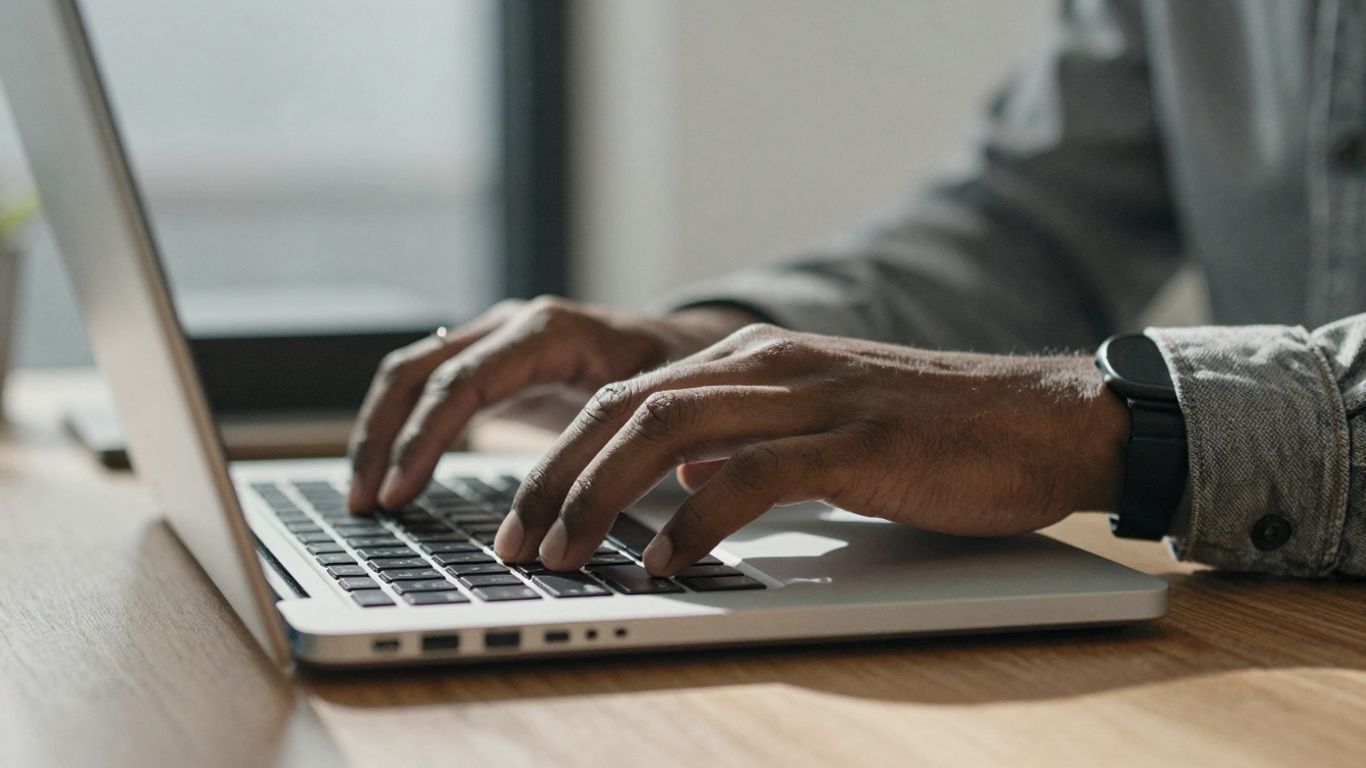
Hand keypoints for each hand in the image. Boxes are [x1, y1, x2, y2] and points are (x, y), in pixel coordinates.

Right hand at [346, 296, 759, 511]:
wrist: (688, 350)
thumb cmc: (681, 379)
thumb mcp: (659, 407)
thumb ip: (617, 445)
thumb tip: (581, 510)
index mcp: (550, 332)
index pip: (463, 382)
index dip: (425, 439)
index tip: (400, 493)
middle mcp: (513, 328)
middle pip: (417, 371)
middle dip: (383, 438)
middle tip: (367, 504)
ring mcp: (496, 343)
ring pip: (410, 377)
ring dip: (379, 436)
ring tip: (364, 500)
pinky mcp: (491, 368)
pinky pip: (426, 391)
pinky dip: (401, 433)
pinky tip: (391, 481)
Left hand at [494, 324, 1128, 574]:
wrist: (1043, 418)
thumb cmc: (934, 434)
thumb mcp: (822, 429)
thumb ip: (748, 444)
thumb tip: (681, 483)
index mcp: (757, 359)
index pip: (630, 396)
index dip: (563, 455)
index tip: (524, 514)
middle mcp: (772, 365)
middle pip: (630, 407)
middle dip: (558, 475)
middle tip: (518, 540)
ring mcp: (815, 398)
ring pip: (673, 430)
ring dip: (603, 495)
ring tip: (566, 553)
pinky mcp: (859, 443)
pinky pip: (753, 475)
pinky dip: (696, 519)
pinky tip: (664, 559)